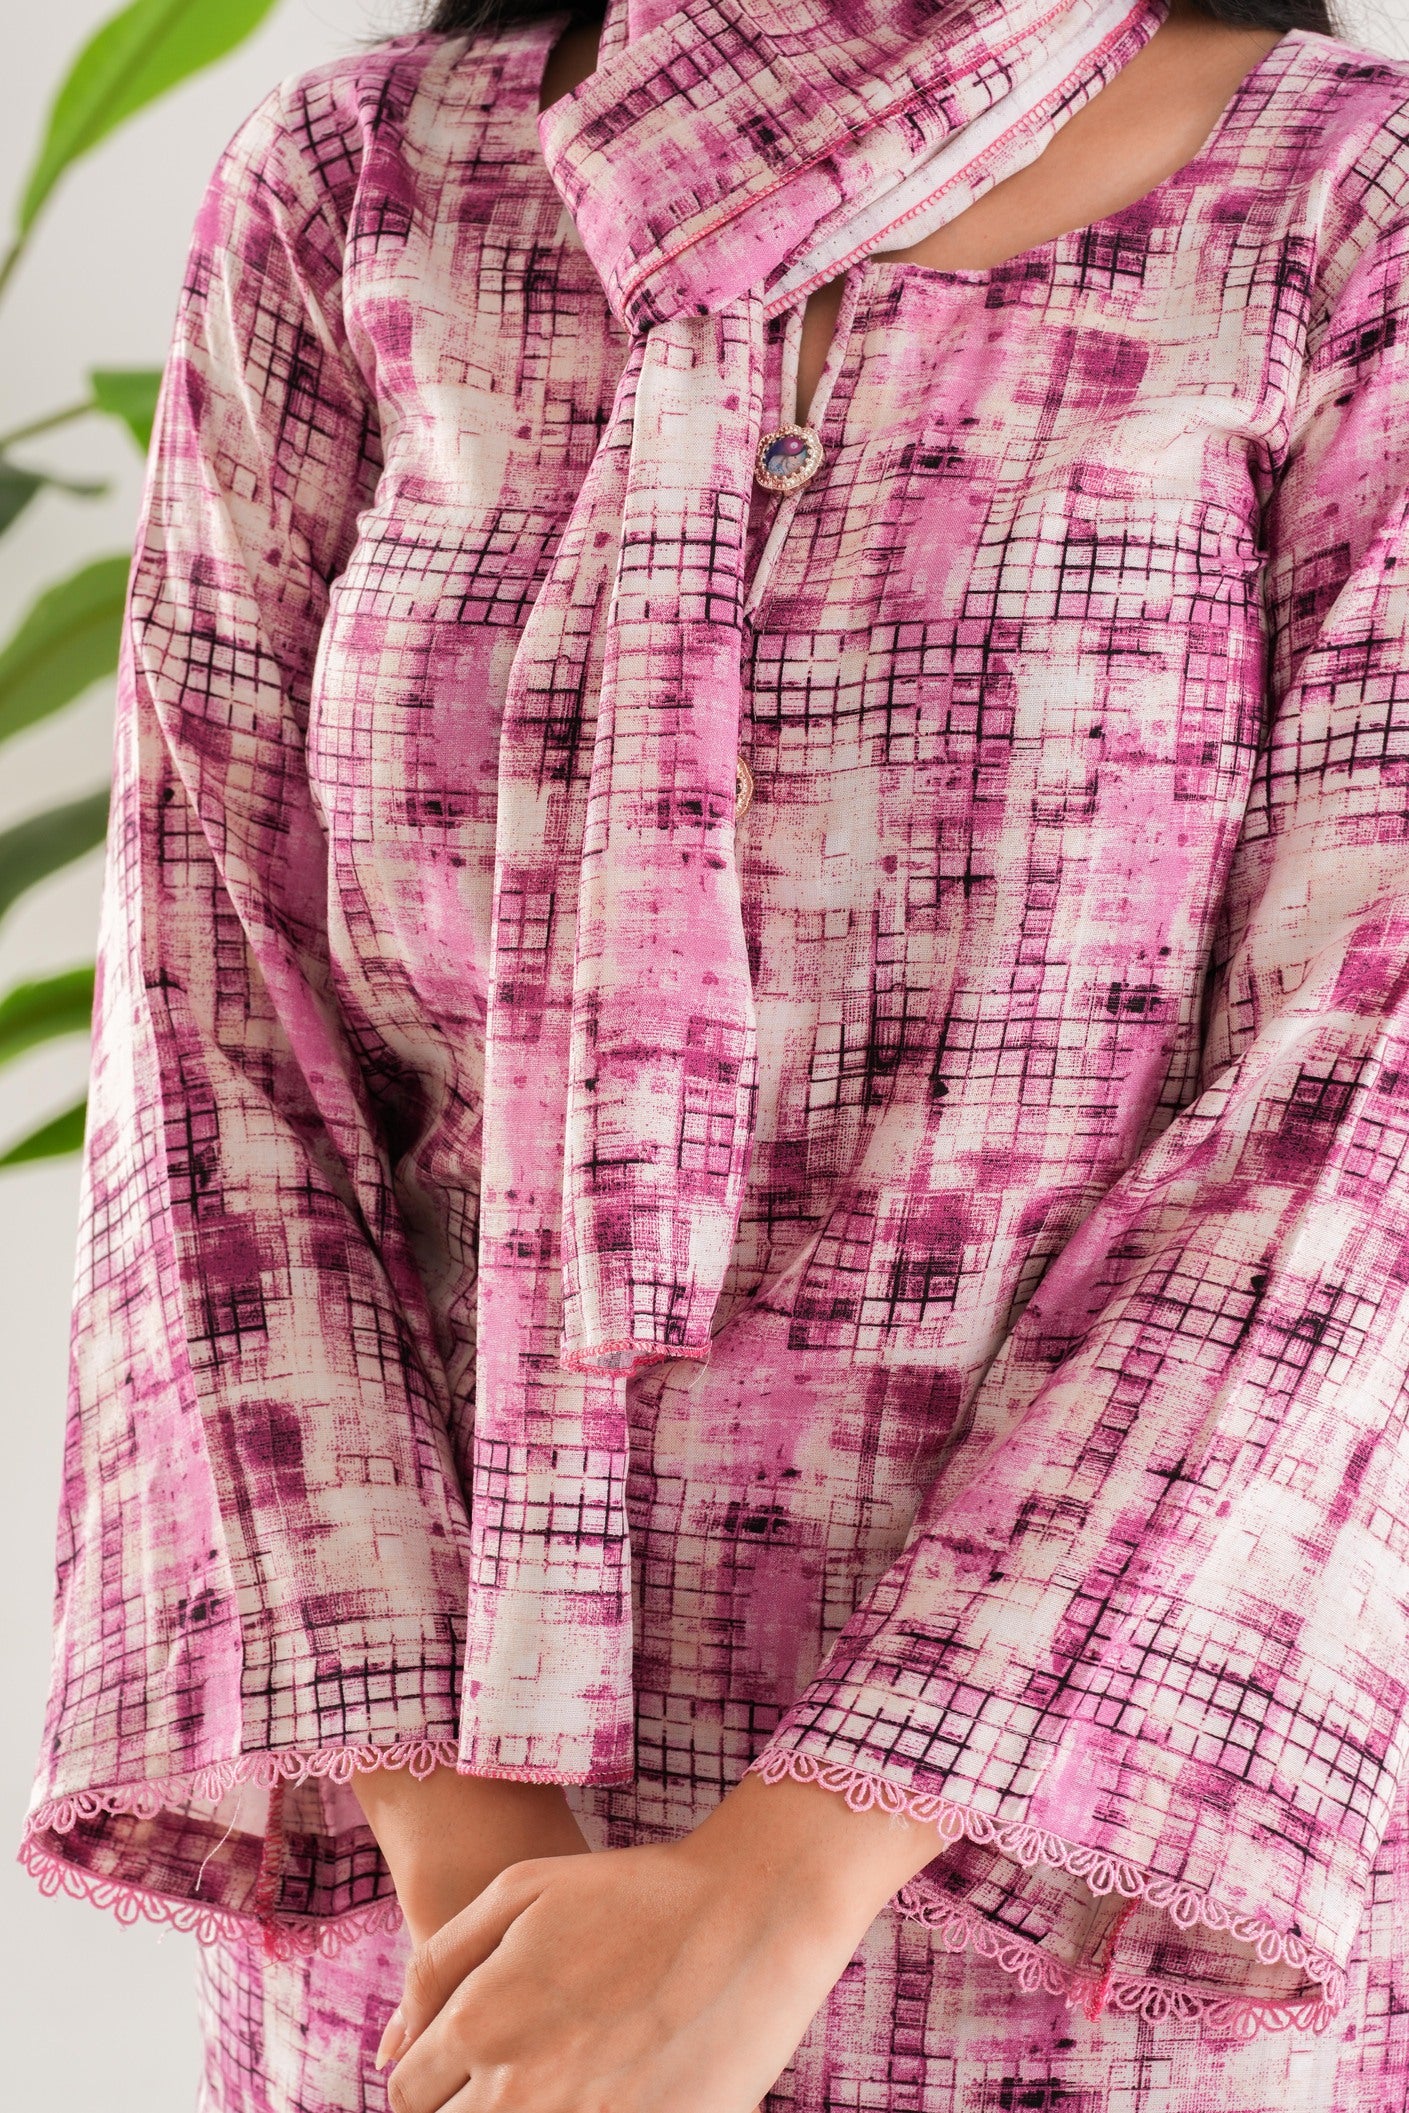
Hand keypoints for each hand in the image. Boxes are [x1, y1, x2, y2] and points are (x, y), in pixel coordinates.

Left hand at [379, 1769, 936, 2112]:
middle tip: (531, 2061)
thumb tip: (387, 2051)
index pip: (409, 2094)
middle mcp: (517, 2088)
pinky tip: (604, 2086)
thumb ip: (437, 1967)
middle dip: (471, 2102)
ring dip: (519, 2110)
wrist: (750, 1915)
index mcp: (481, 2024)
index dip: (433, 2077)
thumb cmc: (633, 1892)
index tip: (471, 2059)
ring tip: (566, 2072)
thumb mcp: (520, 1889)